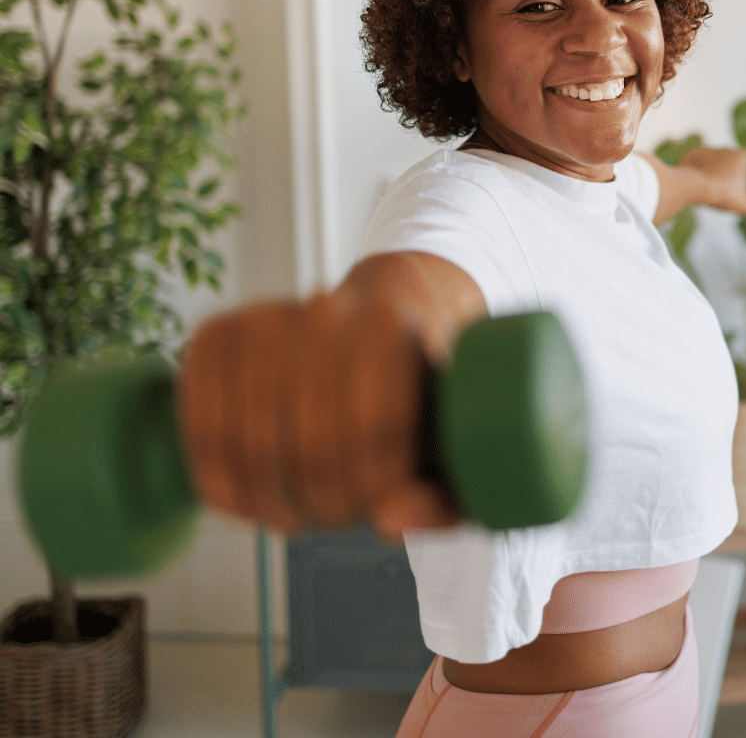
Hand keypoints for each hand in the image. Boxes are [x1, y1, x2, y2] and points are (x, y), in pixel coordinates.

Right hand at [178, 286, 460, 540]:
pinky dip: (217, 479)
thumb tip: (385, 523)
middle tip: (333, 516)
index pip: (371, 426)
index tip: (372, 506)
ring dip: (268, 501)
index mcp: (390, 326)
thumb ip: (439, 497)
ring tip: (295, 514)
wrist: (385, 313)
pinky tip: (246, 501)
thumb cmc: (421, 390)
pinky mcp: (218, 333)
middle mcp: (325, 311)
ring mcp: (264, 319)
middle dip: (319, 502)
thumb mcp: (456, 439)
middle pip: (308, 441)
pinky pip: (200, 424)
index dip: (367, 488)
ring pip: (248, 440)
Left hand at [677, 146, 745, 215]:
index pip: (744, 169)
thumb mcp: (743, 205)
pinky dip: (696, 173)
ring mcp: (709, 150)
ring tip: (707, 190)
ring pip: (712, 165)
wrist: (696, 186)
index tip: (733, 191)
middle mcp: (726, 149)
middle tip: (720, 192)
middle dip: (725, 176)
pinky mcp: (693, 153)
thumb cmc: (723, 194)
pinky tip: (695, 184)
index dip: (739, 182)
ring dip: (710, 175)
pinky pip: (697, 164)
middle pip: (727, 166)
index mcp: (742, 156)